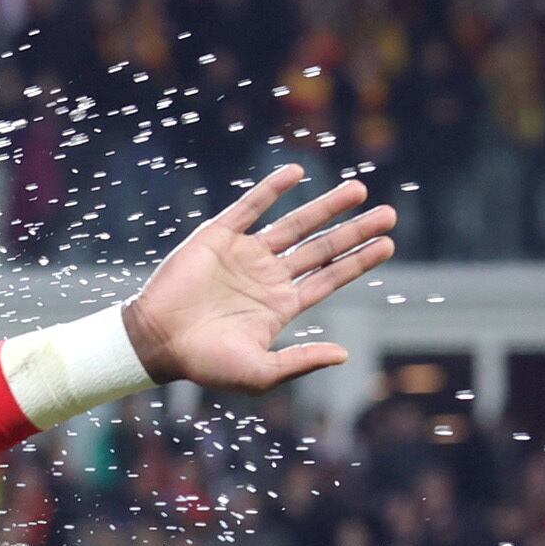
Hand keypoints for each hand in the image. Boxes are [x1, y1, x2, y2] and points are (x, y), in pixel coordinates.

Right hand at [121, 167, 396, 395]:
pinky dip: (273, 188)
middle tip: (389, 214)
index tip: (388, 244)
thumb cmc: (204, 363)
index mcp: (280, 306)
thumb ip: (300, 361)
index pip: (329, 278)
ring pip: (295, 224)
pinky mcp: (219, 236)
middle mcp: (268, 276)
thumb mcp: (258, 372)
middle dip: (355, 230)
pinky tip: (297, 173)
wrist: (155, 341)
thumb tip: (344, 355)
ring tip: (359, 188)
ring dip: (326, 206)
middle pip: (321, 247)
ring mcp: (245, 254)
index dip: (358, 261)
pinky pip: (251, 206)